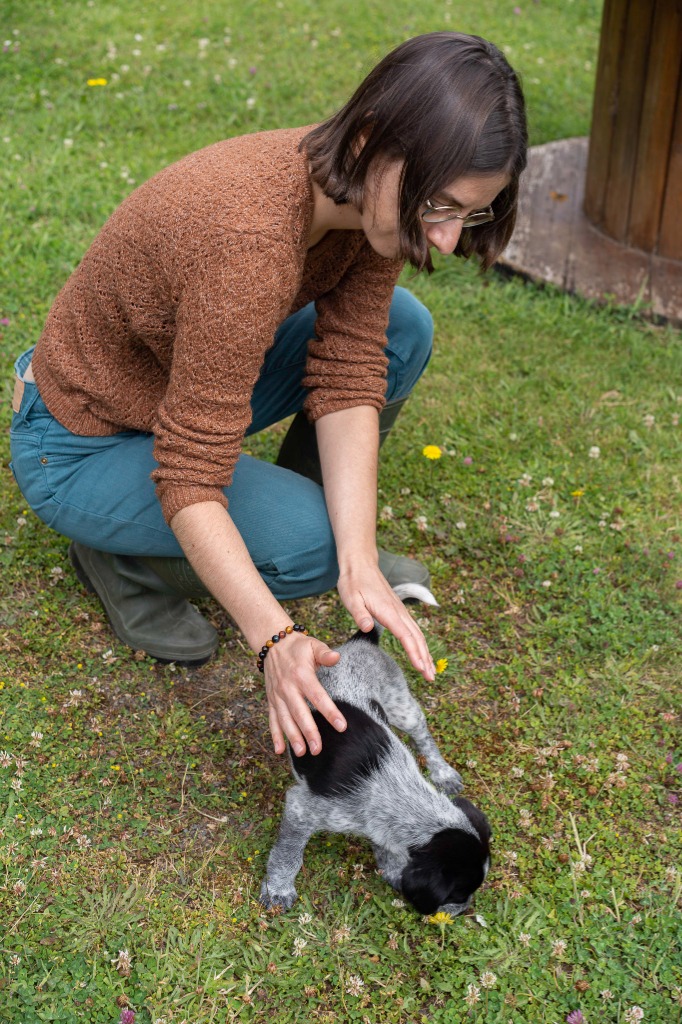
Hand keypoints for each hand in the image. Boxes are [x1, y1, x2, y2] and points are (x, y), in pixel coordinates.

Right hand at [264, 632, 345, 755]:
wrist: (273, 643)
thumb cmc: (298, 647)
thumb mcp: (313, 645)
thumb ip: (325, 653)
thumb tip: (336, 657)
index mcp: (301, 675)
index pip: (318, 696)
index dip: (330, 712)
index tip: (342, 726)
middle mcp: (288, 688)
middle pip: (299, 713)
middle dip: (309, 732)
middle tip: (318, 749)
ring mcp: (278, 695)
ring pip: (285, 719)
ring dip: (292, 737)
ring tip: (302, 753)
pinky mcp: (271, 700)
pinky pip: (272, 719)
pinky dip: (275, 735)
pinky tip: (279, 750)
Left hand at [337, 564, 435, 680]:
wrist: (360, 564)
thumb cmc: (353, 582)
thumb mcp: (350, 598)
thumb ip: (359, 613)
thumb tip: (367, 627)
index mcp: (388, 611)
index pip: (405, 636)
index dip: (414, 653)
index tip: (421, 668)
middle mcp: (398, 612)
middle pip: (417, 638)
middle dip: (425, 658)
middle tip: (431, 678)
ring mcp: (400, 611)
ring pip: (418, 634)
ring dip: (425, 652)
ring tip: (431, 671)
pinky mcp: (398, 610)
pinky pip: (413, 629)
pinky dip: (420, 643)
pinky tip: (422, 652)